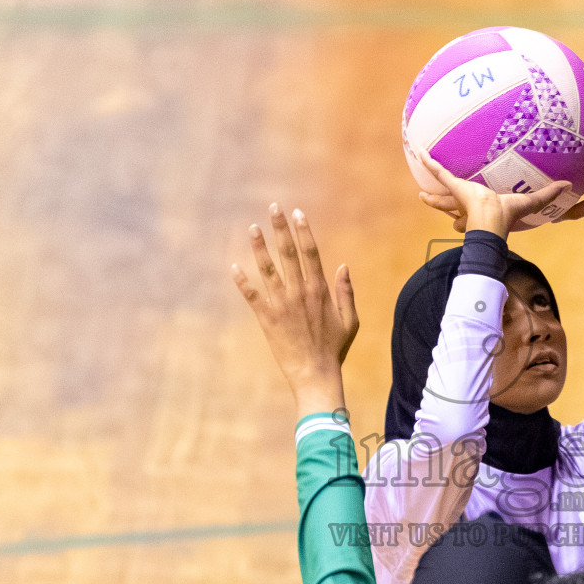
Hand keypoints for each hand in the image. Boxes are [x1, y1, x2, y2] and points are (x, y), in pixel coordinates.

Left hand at [232, 204, 359, 416]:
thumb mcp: (350, 320)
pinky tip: (233, 267)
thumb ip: (346, 292)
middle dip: (280, 229)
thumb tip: (343, 266)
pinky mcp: (267, 319)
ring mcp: (281, 305)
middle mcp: (299, 292)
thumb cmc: (335, 349)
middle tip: (273, 208)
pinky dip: (242, 281)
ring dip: (259, 247)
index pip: (310, 252)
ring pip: (267, 269)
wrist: (315, 375)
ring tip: (253, 229)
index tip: (297, 213)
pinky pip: (251, 296)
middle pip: (288, 253)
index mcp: (319, 290)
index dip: (303, 231)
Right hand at [416, 151, 570, 235]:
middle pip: (453, 209)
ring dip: (432, 196)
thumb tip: (569, 186)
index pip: (473, 216)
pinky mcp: (454, 186)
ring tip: (421, 195)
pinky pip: (439, 171)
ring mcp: (458, 198)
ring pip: (442, 197)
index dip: (469, 218)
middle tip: (437, 206)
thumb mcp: (531, 201)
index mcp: (483, 212)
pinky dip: (429, 162)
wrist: (491, 219)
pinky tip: (419, 151)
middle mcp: (468, 208)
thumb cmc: (509, 214)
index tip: (466, 218)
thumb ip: (548, 194)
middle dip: (445, 209)